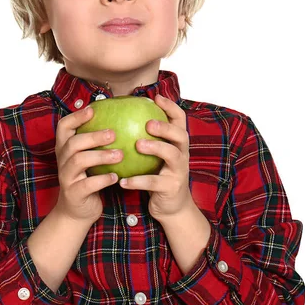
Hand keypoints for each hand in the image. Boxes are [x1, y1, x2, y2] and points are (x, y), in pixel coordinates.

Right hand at [54, 106, 121, 223]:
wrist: (77, 211)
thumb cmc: (88, 180)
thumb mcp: (89, 160)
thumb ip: (98, 144)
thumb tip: (122, 121)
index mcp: (65, 149)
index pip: (63, 127)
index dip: (76, 117)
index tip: (93, 110)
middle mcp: (62, 161)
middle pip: (73, 143)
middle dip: (93, 136)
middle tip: (114, 134)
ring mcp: (66, 177)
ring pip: (79, 161)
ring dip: (101, 156)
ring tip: (120, 155)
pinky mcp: (73, 194)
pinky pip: (88, 184)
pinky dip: (103, 180)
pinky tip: (116, 177)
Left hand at [119, 94, 193, 220]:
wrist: (172, 207)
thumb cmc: (158, 175)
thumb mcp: (156, 156)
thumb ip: (146, 138)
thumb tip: (121, 117)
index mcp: (177, 144)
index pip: (180, 120)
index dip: (171, 107)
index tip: (156, 97)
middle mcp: (182, 155)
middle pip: (180, 135)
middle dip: (165, 127)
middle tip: (148, 124)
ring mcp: (179, 171)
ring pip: (172, 155)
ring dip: (155, 148)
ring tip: (137, 145)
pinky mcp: (172, 188)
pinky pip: (154, 183)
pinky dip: (138, 181)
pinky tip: (123, 181)